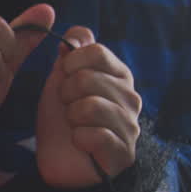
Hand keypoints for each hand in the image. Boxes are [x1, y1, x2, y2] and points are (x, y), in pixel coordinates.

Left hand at [36, 27, 141, 187]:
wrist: (58, 157)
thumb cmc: (63, 116)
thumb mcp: (62, 78)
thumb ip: (72, 52)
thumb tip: (76, 34)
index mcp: (119, 75)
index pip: (95, 51)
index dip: (69, 63)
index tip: (64, 78)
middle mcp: (131, 98)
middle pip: (87, 78)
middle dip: (65, 93)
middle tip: (67, 107)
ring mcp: (131, 127)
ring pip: (90, 107)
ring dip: (71, 117)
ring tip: (74, 124)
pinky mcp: (124, 154)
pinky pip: (95, 136)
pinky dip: (78, 138)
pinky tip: (80, 142)